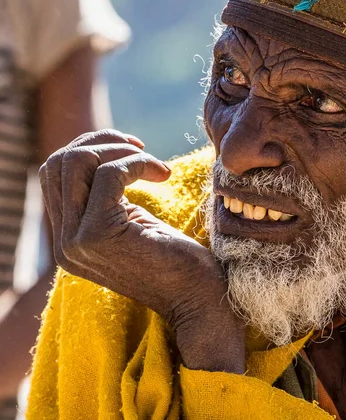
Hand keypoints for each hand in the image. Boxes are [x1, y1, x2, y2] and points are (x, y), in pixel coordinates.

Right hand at [39, 130, 244, 371]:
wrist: (197, 297)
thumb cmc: (173, 257)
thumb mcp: (131, 220)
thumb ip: (106, 195)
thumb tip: (103, 150)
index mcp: (67, 236)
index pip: (54, 172)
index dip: (91, 147)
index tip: (131, 150)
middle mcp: (63, 241)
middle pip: (59, 162)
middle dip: (102, 141)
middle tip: (141, 149)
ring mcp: (76, 240)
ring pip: (77, 162)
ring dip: (121, 151)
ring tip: (154, 164)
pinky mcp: (99, 235)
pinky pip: (110, 174)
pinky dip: (139, 162)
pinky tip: (163, 174)